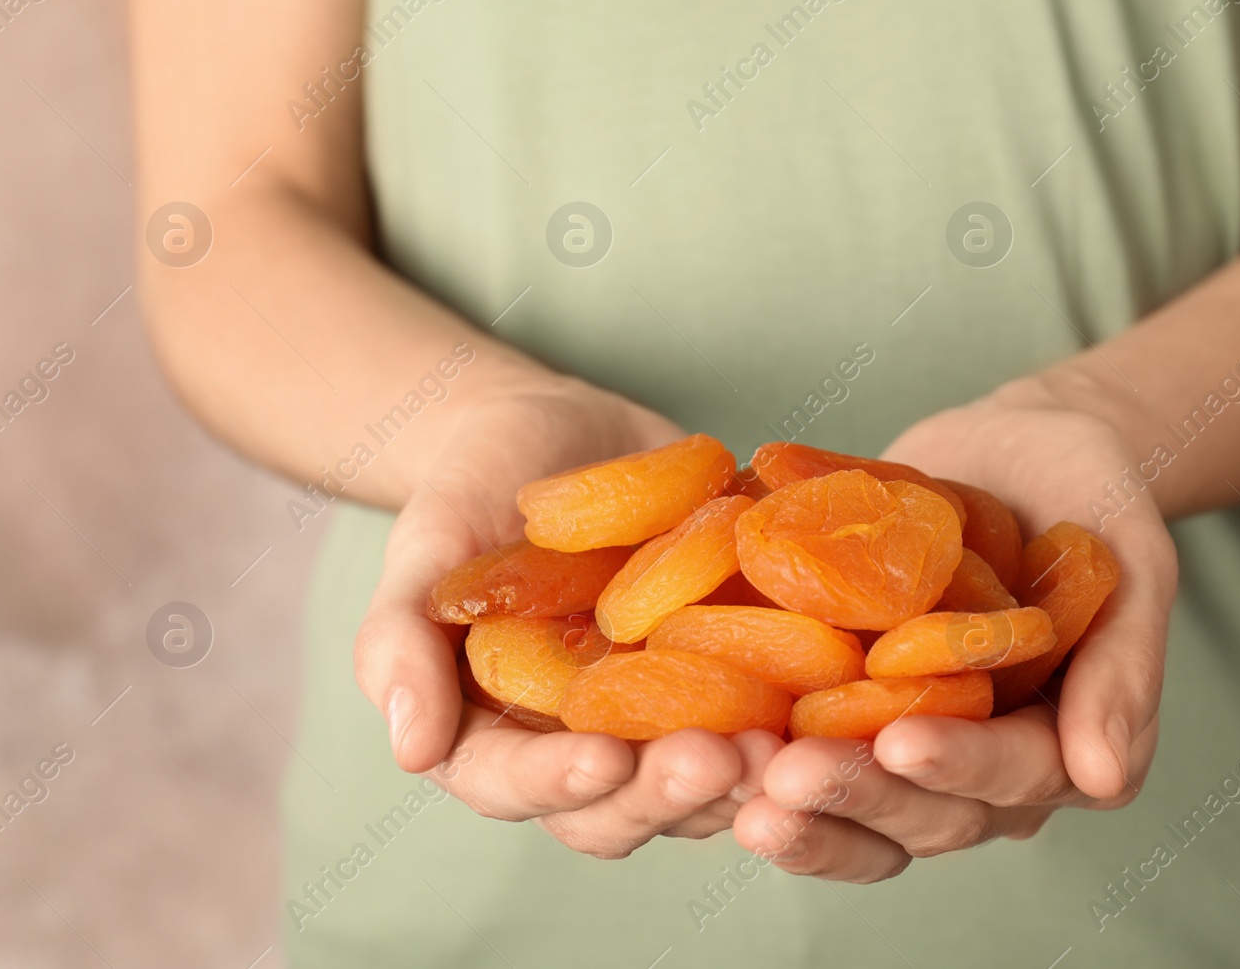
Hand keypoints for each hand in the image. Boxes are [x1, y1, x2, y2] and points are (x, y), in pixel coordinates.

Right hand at [352, 378, 782, 855]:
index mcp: (495, 738)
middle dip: (671, 792)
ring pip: (705, 781)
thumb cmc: (468, 493)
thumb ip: (398, 640)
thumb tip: (408, 748)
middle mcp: (583, 749)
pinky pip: (768, 712)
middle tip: (723, 759)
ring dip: (749, 774)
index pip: (517, 787)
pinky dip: (802, 712)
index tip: (604, 758)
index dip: (559, 784)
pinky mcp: (729, 679)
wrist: (552, 434)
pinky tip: (841, 688)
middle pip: (625, 806)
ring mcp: (661, 720)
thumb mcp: (423, 549)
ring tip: (791, 742)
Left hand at [731, 381, 1176, 880]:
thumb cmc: (1089, 493)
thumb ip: (1127, 661)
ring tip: (737, 786)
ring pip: (860, 810)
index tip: (900, 739)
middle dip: (856, 795)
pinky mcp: (852, 713)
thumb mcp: (1134, 556)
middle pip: (925, 813)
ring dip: (800, 807)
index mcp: (1064, 741)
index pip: (1016, 777)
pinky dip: (759, 759)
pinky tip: (704, 742)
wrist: (1015, 448)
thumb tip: (1102, 779)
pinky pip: (807, 755)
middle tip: (785, 776)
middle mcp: (986, 764)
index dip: (960, 766)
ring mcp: (914, 742)